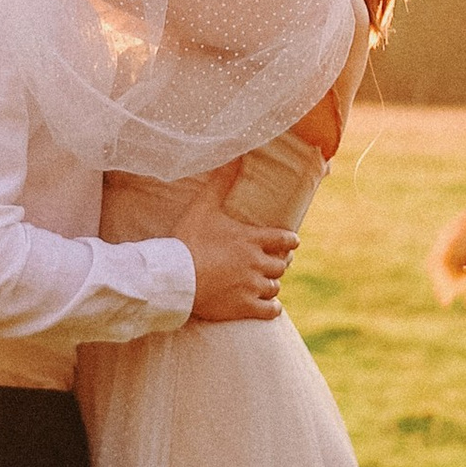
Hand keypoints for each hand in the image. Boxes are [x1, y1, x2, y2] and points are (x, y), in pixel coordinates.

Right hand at [176, 164, 295, 323]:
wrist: (174, 278)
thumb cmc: (188, 240)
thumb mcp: (204, 207)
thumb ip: (221, 182)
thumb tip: (236, 156)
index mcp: (252, 239)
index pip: (285, 239)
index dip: (290, 241)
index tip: (291, 242)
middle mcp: (257, 263)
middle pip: (282, 264)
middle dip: (279, 262)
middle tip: (274, 262)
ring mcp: (252, 286)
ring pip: (275, 286)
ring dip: (272, 283)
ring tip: (265, 282)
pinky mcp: (244, 307)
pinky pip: (270, 310)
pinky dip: (271, 308)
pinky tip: (267, 305)